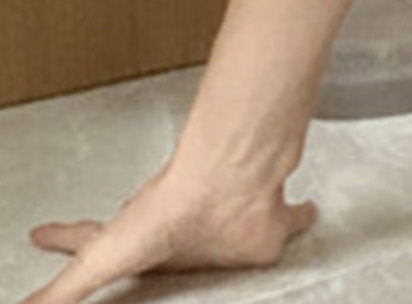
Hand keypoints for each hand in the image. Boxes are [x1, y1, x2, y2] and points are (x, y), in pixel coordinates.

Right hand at [21, 159, 316, 303]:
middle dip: (154, 245)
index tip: (42, 232)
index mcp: (139, 241)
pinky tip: (308, 216)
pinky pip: (292, 223)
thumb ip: (60, 293)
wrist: (220, 180)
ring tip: (225, 246)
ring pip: (222, 238)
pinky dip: (301, 218)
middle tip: (156, 249)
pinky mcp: (266, 229)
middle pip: (162, 241)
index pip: (89, 249)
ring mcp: (221, 230)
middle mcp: (179, 233)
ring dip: (222, 240)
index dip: (66, 243)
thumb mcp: (98, 260)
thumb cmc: (167, 210)